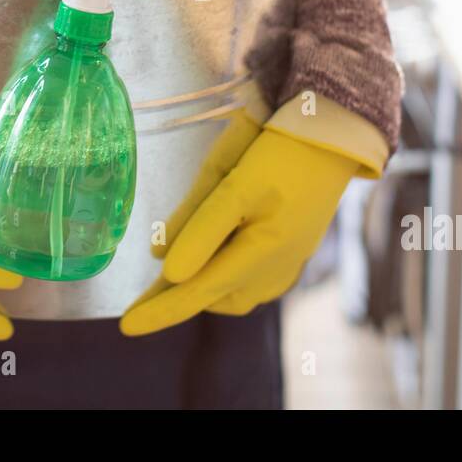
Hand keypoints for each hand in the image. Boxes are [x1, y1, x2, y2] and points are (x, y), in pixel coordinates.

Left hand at [120, 128, 354, 335]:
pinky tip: (215, 260)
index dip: (160, 311)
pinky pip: (252, 280)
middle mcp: (276, 269)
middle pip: (215, 296)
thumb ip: (199, 228)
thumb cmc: (283, 153)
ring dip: (204, 287)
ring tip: (172, 280)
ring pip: (234, 293)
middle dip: (179, 298)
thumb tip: (166, 269)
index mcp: (262, 254)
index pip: (197, 292)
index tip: (126, 327)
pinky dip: (226, 275)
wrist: (336, 134)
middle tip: (143, 297)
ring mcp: (288, 263)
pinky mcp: (292, 252)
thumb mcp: (235, 185)